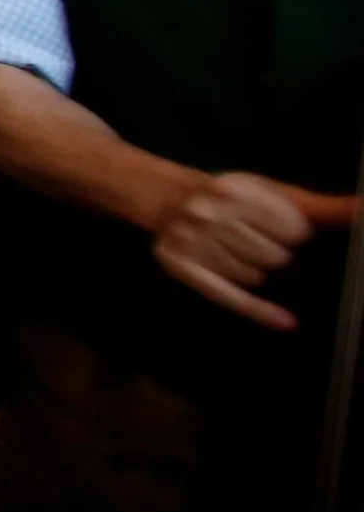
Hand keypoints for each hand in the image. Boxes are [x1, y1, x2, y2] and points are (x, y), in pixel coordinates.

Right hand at [148, 168, 320, 329]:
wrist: (166, 196)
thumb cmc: (229, 196)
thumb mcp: (269, 190)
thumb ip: (318, 206)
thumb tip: (362, 209)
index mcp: (232, 190)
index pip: (292, 231)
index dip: (295, 233)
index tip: (284, 227)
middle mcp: (206, 214)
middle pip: (274, 257)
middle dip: (275, 252)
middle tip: (255, 239)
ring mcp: (189, 242)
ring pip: (254, 277)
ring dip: (255, 270)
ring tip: (237, 251)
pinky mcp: (179, 266)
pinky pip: (231, 297)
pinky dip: (261, 312)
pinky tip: (285, 321)